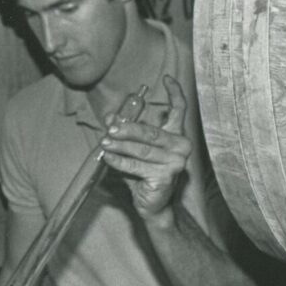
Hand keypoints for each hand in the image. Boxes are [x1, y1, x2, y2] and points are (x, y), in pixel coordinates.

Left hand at [100, 75, 192, 221]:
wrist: (153, 206)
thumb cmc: (144, 175)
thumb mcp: (135, 149)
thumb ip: (126, 133)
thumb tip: (110, 118)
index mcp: (176, 135)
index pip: (179, 110)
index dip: (174, 93)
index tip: (166, 79)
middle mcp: (180, 146)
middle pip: (151, 131)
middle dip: (127, 128)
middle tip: (109, 127)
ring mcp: (176, 162)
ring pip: (142, 149)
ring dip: (120, 145)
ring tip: (104, 143)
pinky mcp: (166, 176)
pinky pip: (137, 166)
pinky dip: (120, 162)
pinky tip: (109, 158)